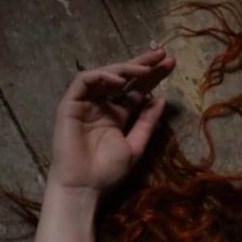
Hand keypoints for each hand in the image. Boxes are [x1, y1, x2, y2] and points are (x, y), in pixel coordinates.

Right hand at [47, 48, 175, 195]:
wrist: (85, 187)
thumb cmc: (108, 172)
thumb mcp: (136, 144)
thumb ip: (147, 122)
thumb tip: (162, 99)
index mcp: (118, 116)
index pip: (136, 90)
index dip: (153, 76)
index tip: (171, 64)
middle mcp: (102, 106)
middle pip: (124, 78)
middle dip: (143, 64)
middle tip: (163, 53)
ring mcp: (85, 104)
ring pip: (104, 75)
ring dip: (125, 68)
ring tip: (146, 67)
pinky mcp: (70, 104)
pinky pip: (84, 81)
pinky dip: (102, 76)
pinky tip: (120, 78)